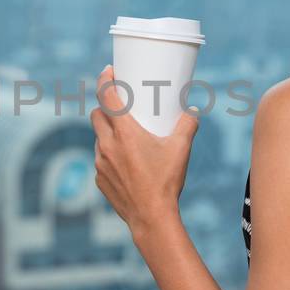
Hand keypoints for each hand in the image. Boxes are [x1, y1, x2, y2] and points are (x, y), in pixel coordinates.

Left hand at [90, 63, 198, 238]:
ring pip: (98, 138)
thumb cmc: (166, 182)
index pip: (106, 97)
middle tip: (119, 105)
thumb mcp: (181, 149)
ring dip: (107, 132)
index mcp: (124, 133)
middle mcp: (107, 145)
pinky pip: (100, 159)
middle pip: (97, 115)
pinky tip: (124, 161)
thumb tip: (192, 111)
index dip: (103, 79)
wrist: (151, 217)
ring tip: (125, 135)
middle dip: (105, 107)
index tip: (107, 71)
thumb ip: (188, 125)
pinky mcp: (99, 179)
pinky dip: (109, 154)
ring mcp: (100, 163)